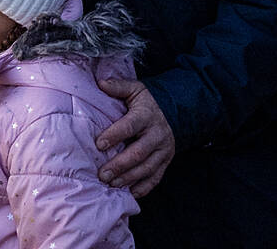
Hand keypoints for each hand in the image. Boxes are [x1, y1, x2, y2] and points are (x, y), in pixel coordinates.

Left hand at [95, 77, 175, 197]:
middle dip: (120, 165)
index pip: (130, 126)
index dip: (115, 135)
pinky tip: (131, 193)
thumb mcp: (136, 89)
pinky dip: (145, 187)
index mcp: (146, 115)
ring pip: (147, 168)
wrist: (177, 111)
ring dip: (129, 178)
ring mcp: (164, 150)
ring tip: (111, 184)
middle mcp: (157, 134)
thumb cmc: (147, 101)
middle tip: (102, 174)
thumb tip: (101, 83)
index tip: (99, 144)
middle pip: (139, 152)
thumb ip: (119, 86)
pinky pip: (157, 177)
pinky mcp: (166, 160)